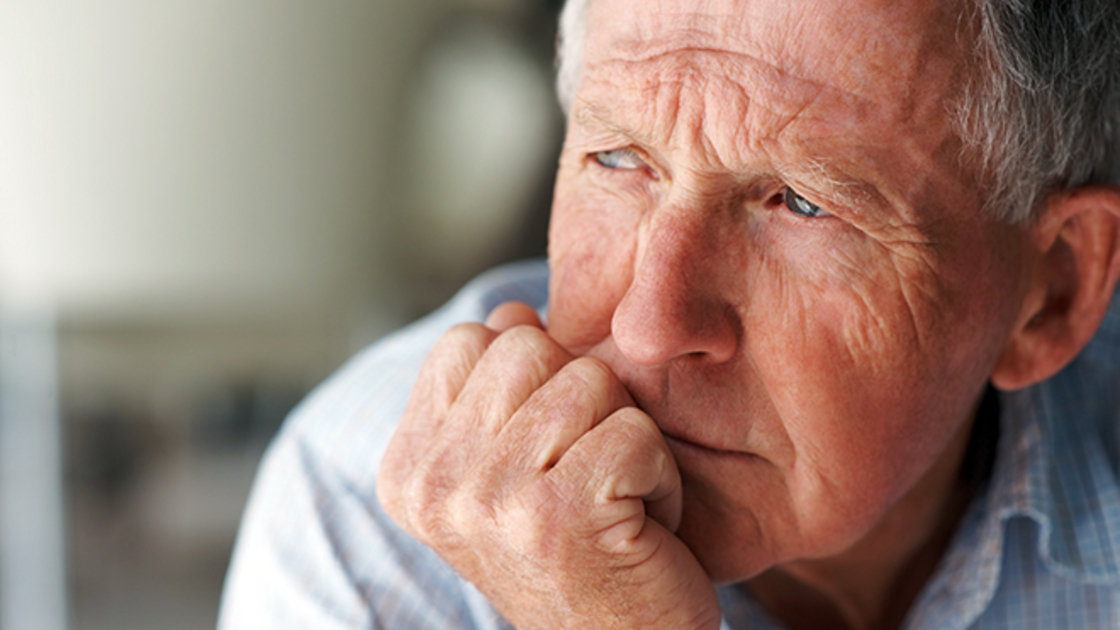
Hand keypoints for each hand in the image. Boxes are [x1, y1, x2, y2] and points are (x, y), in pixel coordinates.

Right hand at [377, 302, 720, 629]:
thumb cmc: (573, 556)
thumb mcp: (509, 469)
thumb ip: (495, 389)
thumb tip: (511, 311)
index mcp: (409, 466)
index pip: (468, 341)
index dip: (531, 381)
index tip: (542, 456)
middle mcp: (434, 482)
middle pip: (531, 348)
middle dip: (581, 403)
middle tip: (585, 478)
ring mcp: (490, 497)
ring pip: (591, 382)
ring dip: (625, 440)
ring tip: (611, 503)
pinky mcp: (559, 513)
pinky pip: (634, 431)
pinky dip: (658, 478)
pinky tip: (638, 527)